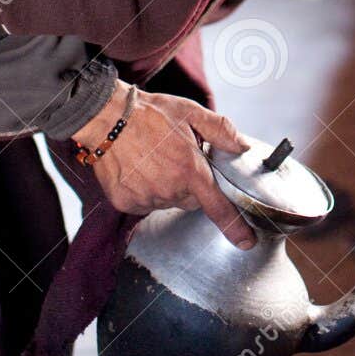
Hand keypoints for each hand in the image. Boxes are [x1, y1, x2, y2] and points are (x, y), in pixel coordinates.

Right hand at [73, 82, 255, 249]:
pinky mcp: (125, 202)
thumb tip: (242, 146)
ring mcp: (145, 198)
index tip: (247, 242)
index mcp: (190, 170)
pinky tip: (138, 169)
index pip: (218, 207)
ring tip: (154, 160)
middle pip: (192, 200)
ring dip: (167, 187)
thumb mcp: (192, 113)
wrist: (107, 117)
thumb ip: (221, 131)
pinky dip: (144, 191)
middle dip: (191, 185)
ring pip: (168, 201)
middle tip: (177, 160)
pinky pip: (144, 203)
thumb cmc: (150, 113)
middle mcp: (169, 189)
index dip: (235, 227)